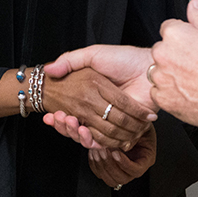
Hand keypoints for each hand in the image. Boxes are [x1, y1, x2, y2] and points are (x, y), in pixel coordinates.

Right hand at [40, 66, 155, 150]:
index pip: (72, 112)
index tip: (50, 115)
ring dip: (75, 133)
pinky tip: (81, 129)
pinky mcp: (125, 129)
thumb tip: (49, 69)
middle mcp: (101, 110)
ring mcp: (113, 120)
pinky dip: (92, 139)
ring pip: (89, 137)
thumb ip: (71, 60)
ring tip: (69, 121)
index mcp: (93, 97)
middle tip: (59, 117)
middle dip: (65, 126)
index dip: (60, 117)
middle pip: (78, 128)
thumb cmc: (123, 58)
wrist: (148, 67)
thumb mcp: (92, 55)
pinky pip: (106, 141)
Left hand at [88, 125, 156, 188]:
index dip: (125, 164)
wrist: (127, 120)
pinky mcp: (109, 169)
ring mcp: (121, 170)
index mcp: (145, 159)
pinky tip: (93, 151)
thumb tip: (128, 141)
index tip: (116, 152)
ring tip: (97, 150)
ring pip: (110, 179)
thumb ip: (136, 133)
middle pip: (122, 178)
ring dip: (102, 165)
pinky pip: (99, 173)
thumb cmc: (137, 121)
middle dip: (110, 165)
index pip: (136, 170)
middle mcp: (133, 168)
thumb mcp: (141, 124)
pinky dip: (94, 164)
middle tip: (104, 150)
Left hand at [150, 0, 197, 127]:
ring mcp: (161, 77)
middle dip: (175, 55)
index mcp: (175, 34)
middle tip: (197, 65)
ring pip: (159, 72)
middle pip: (162, 50)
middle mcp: (163, 53)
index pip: (169, 29)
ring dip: (171, 75)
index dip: (184, 37)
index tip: (194, 47)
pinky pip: (160, 93)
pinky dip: (170, 94)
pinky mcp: (163, 98)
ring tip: (194, 81)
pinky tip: (189, 93)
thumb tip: (194, 4)